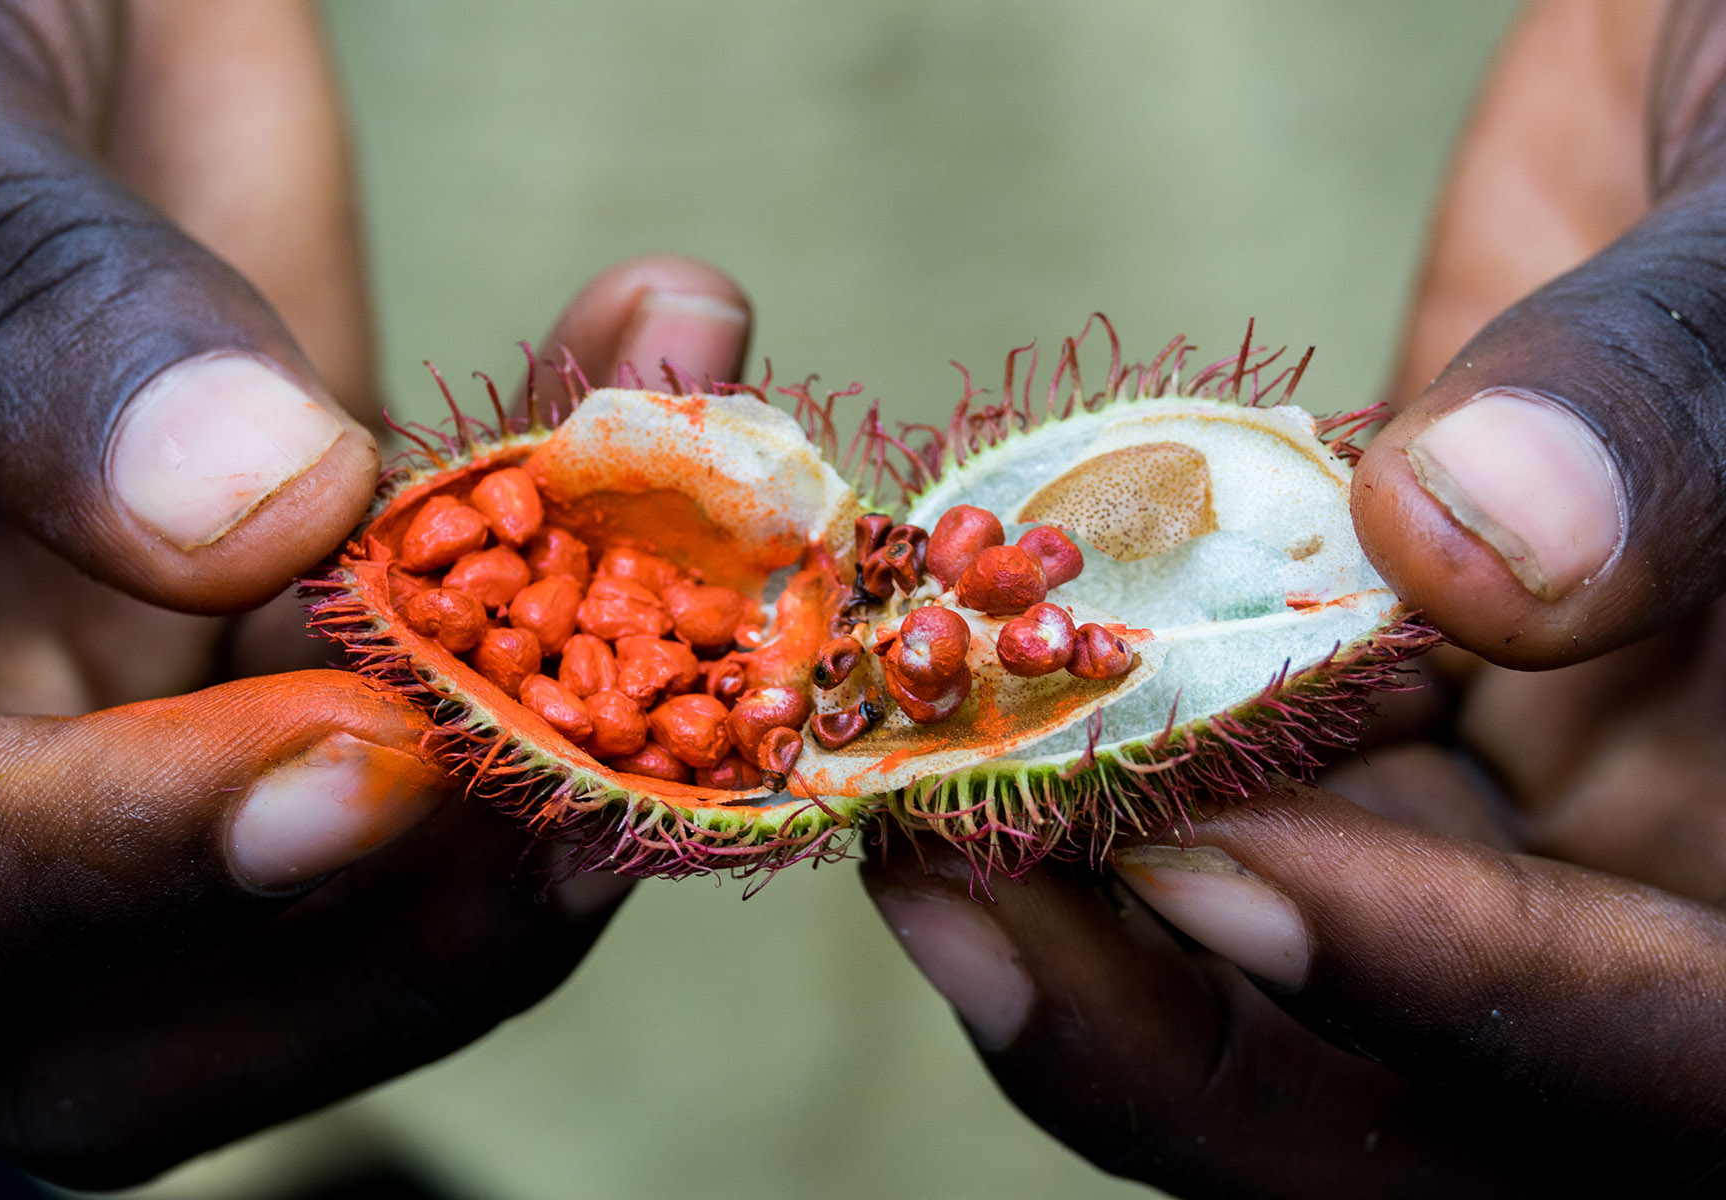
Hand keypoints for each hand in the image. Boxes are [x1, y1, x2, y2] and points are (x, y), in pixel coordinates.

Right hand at [0, 3, 749, 1185]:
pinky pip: (505, 660)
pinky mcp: (359, 625)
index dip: (146, 868)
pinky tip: (670, 338)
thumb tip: (256, 513)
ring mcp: (203, 706)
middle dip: (437, 898)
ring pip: (408, 854)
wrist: (45, 7)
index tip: (362, 766)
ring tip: (697, 475)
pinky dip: (619, 523)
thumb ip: (45, 331)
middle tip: (611, 747)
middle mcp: (20, 760)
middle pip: (203, 996)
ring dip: (594, 691)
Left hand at [864, 3, 1725, 1194]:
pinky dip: (1072, 778)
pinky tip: (941, 697)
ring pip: (1281, 972)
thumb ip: (1673, 388)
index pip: (1684, 1051)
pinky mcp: (1363, 724)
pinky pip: (1211, 806)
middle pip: (1428, 1105)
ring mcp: (1502, 814)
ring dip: (1074, 916)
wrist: (1698, 98)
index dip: (1468, 1004)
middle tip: (946, 894)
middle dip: (1173, 1027)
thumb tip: (1479, 545)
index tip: (1216, 873)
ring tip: (886, 800)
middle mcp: (1652, 874)